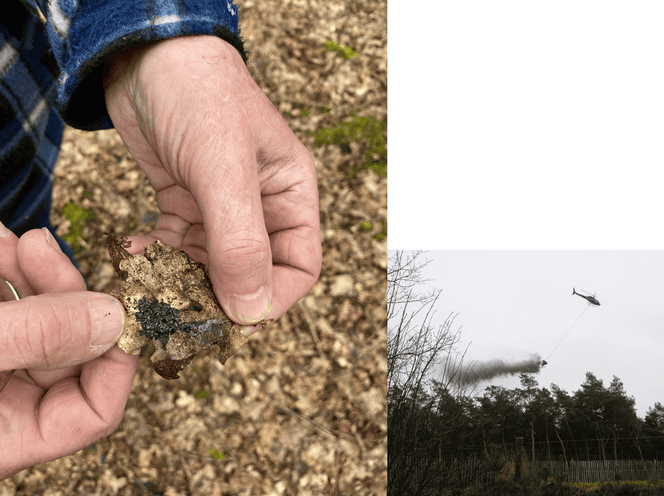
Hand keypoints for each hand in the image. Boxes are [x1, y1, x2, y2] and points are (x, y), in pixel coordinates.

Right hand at [0, 227, 138, 478]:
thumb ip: (37, 337)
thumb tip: (115, 318)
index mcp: (9, 439)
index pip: (95, 411)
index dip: (117, 357)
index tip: (123, 303)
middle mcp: (5, 410)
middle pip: (68, 353)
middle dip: (61, 292)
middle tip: (44, 248)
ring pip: (35, 322)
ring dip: (28, 274)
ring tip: (12, 240)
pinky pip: (5, 308)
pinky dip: (2, 275)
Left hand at [103, 35, 321, 327]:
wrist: (144, 52)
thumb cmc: (199, 95)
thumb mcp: (223, 169)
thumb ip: (241, 242)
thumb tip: (251, 310)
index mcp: (290, 195)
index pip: (299, 266)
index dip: (274, 298)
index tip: (236, 319)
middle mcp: (260, 206)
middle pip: (253, 272)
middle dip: (221, 294)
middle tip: (183, 309)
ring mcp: (220, 205)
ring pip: (210, 265)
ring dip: (181, 278)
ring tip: (151, 280)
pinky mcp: (183, 201)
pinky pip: (175, 246)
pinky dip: (156, 256)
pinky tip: (134, 250)